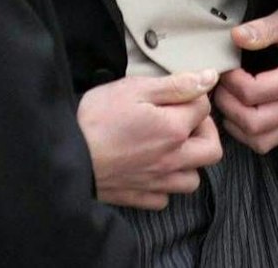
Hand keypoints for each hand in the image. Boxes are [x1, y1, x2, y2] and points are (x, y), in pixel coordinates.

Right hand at [78, 70, 223, 209]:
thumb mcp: (135, 88)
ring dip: (189, 162)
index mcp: (173, 129)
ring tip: (170, 146)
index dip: (193, 96)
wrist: (65, 155)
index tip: (177, 93)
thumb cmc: (96, 118)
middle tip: (183, 120)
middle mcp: (172, 159)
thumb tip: (209, 78)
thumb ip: (175, 85)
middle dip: (204, 131)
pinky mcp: (138, 197)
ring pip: (193, 179)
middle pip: (212, 150)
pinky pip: (165, 198)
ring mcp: (157, 181)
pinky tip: (151, 168)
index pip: (204, 108)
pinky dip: (164, 185)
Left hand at [214, 3, 277, 153]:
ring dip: (236, 123)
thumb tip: (237, 36)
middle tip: (222, 84)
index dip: (231, 81)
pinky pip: (267, 142)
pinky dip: (247, 133)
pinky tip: (239, 111)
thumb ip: (263, 29)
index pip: (253, 93)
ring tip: (229, 97)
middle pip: (253, 123)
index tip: (227, 66)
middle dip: (228, 105)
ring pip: (259, 140)